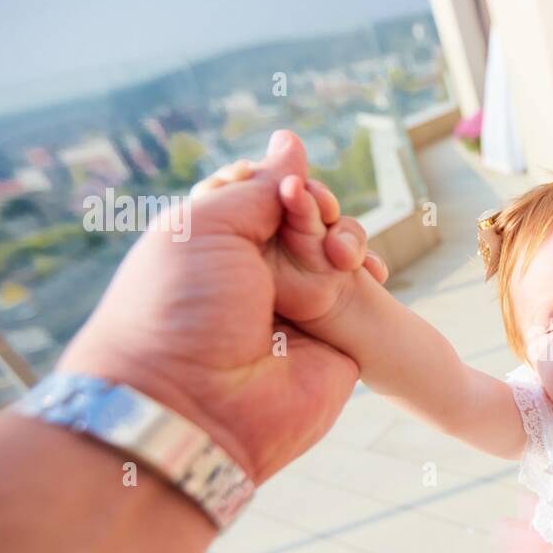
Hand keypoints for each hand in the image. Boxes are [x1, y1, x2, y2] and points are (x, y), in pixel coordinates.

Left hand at [57, 130, 384, 484]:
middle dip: (317, 205)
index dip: (279, 180)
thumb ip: (258, 187)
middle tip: (315, 212)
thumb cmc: (182, 310)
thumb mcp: (207, 227)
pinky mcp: (333, 336)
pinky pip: (362, 290)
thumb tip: (291, 143)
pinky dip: (371, 271)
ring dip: (344, 235)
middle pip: (303, 214)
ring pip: (335, 246)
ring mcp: (294, 304)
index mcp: (210, 241)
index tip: (289, 187)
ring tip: (336, 255)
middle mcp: (252, 271)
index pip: (259, 190)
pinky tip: (370, 271)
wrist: (197, 408)